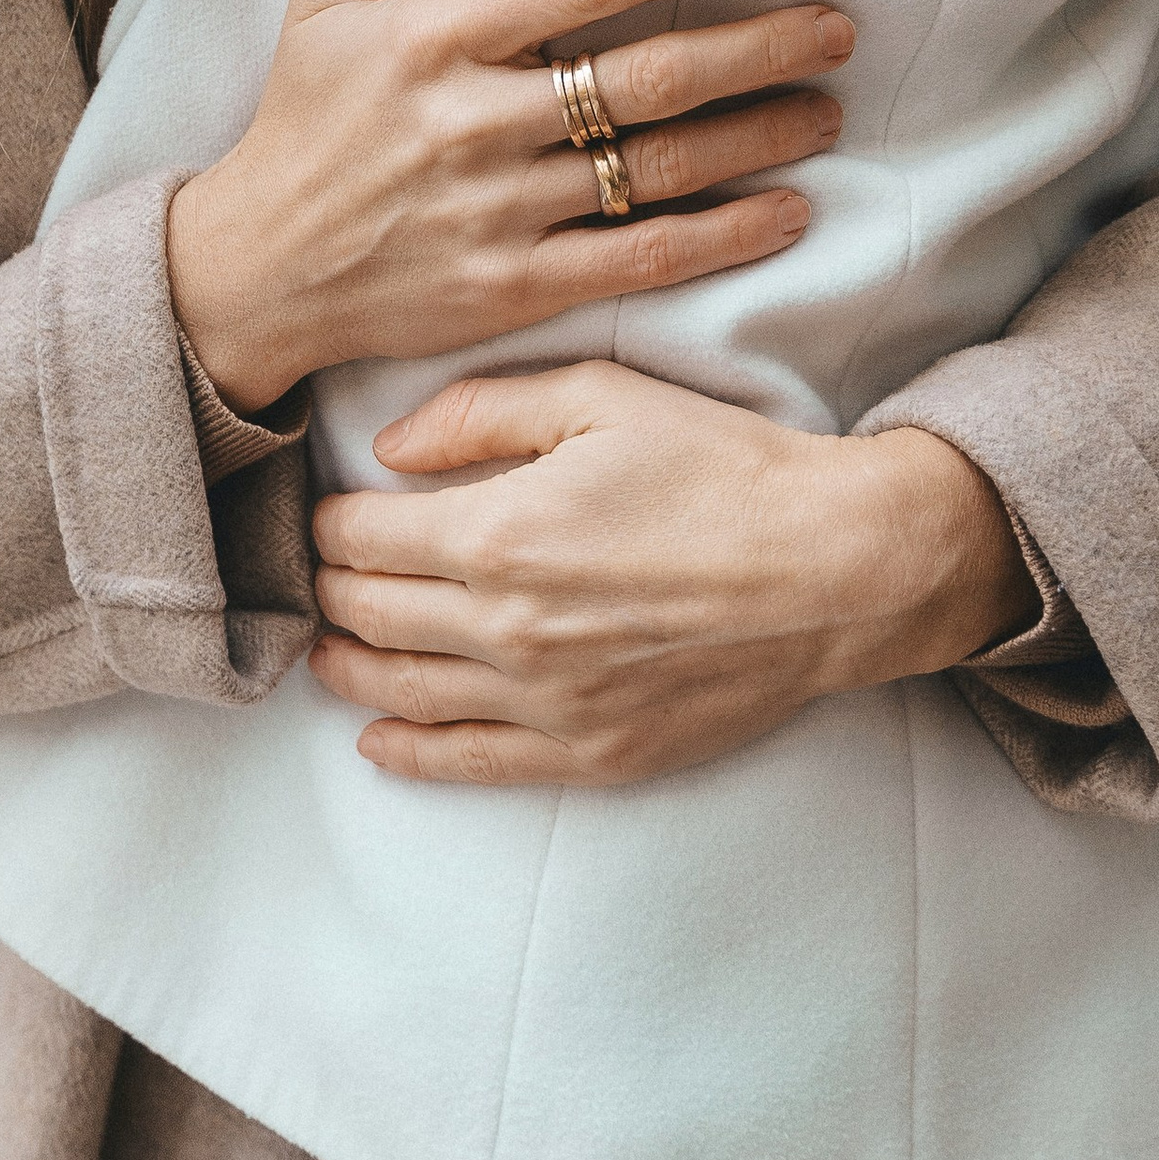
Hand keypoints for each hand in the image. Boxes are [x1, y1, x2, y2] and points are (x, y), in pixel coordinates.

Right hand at [166, 0, 854, 412]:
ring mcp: (497, 213)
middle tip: (837, 28)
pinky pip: (640, 259)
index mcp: (433, 39)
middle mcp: (472, 123)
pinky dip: (724, 237)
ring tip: (827, 106)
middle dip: (758, 48)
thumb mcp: (322, 1)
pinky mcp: (513, 290)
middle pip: (647, 77)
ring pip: (659, 168)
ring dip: (759, 135)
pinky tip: (788, 212)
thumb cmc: (299, 124)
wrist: (252, 274)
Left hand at [308, 361, 1033, 785]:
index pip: (359, 538)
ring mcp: (544, 702)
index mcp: (499, 532)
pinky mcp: (588, 752)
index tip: (330, 510)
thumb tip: (387, 450)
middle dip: (331, 589)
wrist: (833, 569)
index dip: (329, 520)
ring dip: (349, 667)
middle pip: (366, 615)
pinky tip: (378, 738)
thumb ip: (480, 411)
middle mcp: (504, 627)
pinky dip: (408, 751)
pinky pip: (467, 764)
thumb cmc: (721, 468)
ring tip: (329, 646)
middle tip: (325, 572)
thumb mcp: (601, 396)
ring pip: (400, 692)